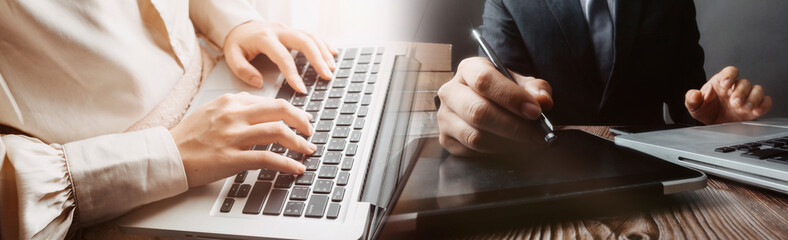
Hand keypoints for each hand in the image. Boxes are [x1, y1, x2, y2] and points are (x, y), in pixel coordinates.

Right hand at [170, 92, 315, 186]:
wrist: (167, 155)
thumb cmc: (188, 136)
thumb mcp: (211, 111)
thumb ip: (235, 107)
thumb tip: (261, 108)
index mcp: (230, 101)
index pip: (270, 101)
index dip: (291, 111)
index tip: (301, 119)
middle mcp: (234, 114)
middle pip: (280, 110)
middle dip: (301, 121)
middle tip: (310, 131)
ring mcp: (233, 136)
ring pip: (278, 132)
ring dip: (298, 142)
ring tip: (307, 149)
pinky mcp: (231, 158)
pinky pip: (267, 158)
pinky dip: (287, 163)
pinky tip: (296, 167)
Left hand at [223, 20, 336, 92]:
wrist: (238, 26)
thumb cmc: (237, 43)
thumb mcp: (232, 56)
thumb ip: (243, 70)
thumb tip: (258, 82)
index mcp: (264, 38)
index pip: (283, 57)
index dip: (293, 74)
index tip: (301, 89)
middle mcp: (279, 31)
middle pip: (304, 42)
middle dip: (318, 60)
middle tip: (326, 76)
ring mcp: (288, 29)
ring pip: (311, 37)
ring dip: (323, 52)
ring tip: (331, 69)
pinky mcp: (293, 30)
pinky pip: (312, 34)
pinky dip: (324, 44)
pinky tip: (332, 54)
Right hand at [436, 57, 553, 156]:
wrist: (483, 104)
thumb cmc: (503, 92)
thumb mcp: (521, 84)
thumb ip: (535, 89)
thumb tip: (542, 101)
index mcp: (469, 69)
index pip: (485, 80)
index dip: (511, 97)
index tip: (535, 112)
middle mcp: (451, 91)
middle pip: (478, 111)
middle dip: (513, 126)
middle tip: (537, 135)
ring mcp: (445, 116)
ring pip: (475, 136)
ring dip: (507, 143)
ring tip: (528, 143)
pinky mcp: (446, 138)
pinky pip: (472, 151)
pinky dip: (496, 153)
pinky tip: (511, 148)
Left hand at [685, 66, 772, 124]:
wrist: (714, 124)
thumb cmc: (706, 110)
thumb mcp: (694, 106)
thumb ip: (692, 99)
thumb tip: (695, 94)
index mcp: (722, 82)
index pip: (730, 71)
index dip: (729, 75)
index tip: (725, 84)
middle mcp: (736, 87)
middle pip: (744, 82)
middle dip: (740, 92)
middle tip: (734, 102)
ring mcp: (747, 97)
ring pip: (757, 90)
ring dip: (753, 98)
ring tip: (745, 107)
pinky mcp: (755, 107)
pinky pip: (766, 101)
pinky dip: (764, 105)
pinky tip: (756, 111)